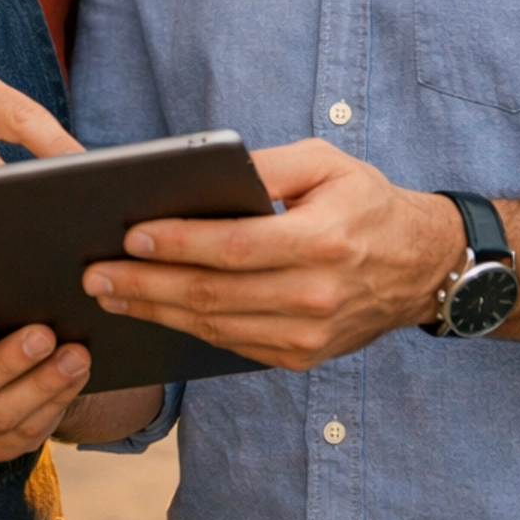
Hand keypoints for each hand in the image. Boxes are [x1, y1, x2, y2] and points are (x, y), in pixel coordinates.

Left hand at [82, 139, 465, 370]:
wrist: (423, 267)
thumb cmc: (367, 203)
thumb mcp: (327, 163)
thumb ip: (268, 165)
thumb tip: (204, 173)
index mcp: (322, 240)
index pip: (233, 247)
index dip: (178, 244)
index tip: (129, 236)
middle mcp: (315, 295)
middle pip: (213, 295)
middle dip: (146, 284)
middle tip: (96, 275)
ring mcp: (308, 335)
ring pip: (215, 327)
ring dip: (156, 311)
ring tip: (111, 294)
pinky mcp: (301, 356)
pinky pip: (232, 345)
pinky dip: (188, 330)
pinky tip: (155, 312)